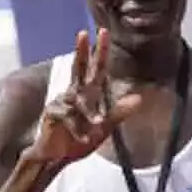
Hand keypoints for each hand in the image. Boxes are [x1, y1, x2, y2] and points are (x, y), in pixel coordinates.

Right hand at [24, 29, 140, 166]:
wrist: (56, 159)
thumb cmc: (78, 142)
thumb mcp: (104, 128)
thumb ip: (120, 113)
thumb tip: (140, 98)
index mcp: (87, 95)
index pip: (96, 69)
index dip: (100, 51)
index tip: (103, 32)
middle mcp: (73, 94)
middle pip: (78, 68)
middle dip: (81, 51)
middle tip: (83, 33)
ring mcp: (61, 102)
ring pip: (78, 100)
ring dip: (89, 114)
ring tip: (96, 129)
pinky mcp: (52, 114)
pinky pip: (68, 116)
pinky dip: (78, 128)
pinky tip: (82, 138)